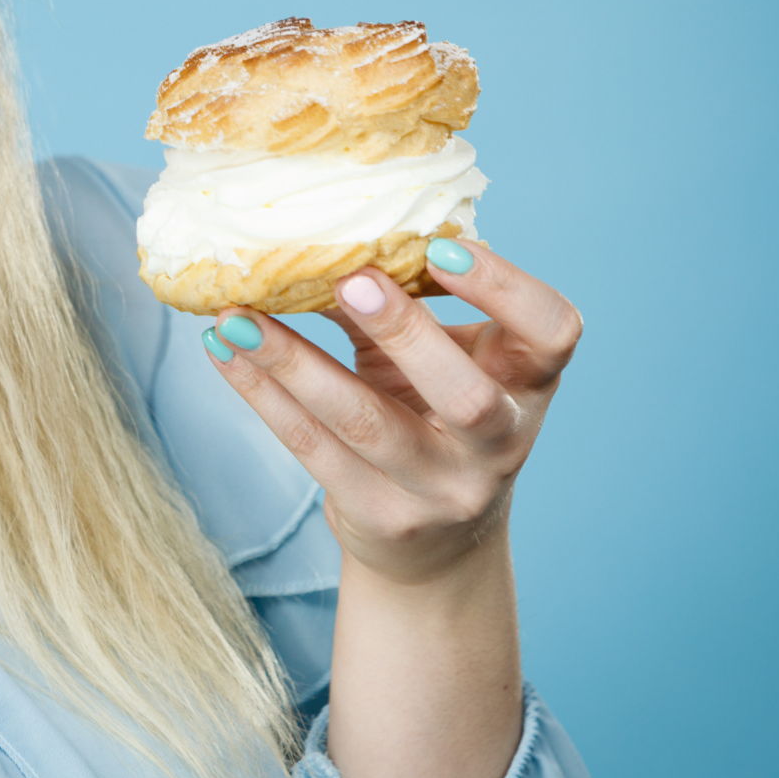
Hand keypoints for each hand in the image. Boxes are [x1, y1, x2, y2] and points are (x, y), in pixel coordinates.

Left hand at [201, 240, 582, 584]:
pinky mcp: (381, 516)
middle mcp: (499, 443)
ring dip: (294, 363)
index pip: (553, 333)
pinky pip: (313, 448)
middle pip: (467, 396)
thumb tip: (326, 231)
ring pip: (367, 424)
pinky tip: (225, 352)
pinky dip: (262, 393)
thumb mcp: (442, 362)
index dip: (506, 289)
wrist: (436, 545)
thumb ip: (404, 304)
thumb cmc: (438, 418)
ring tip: (238, 317)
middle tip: (347, 279)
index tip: (440, 247)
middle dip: (406, 333)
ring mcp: (441, 490)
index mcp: (528, 384)